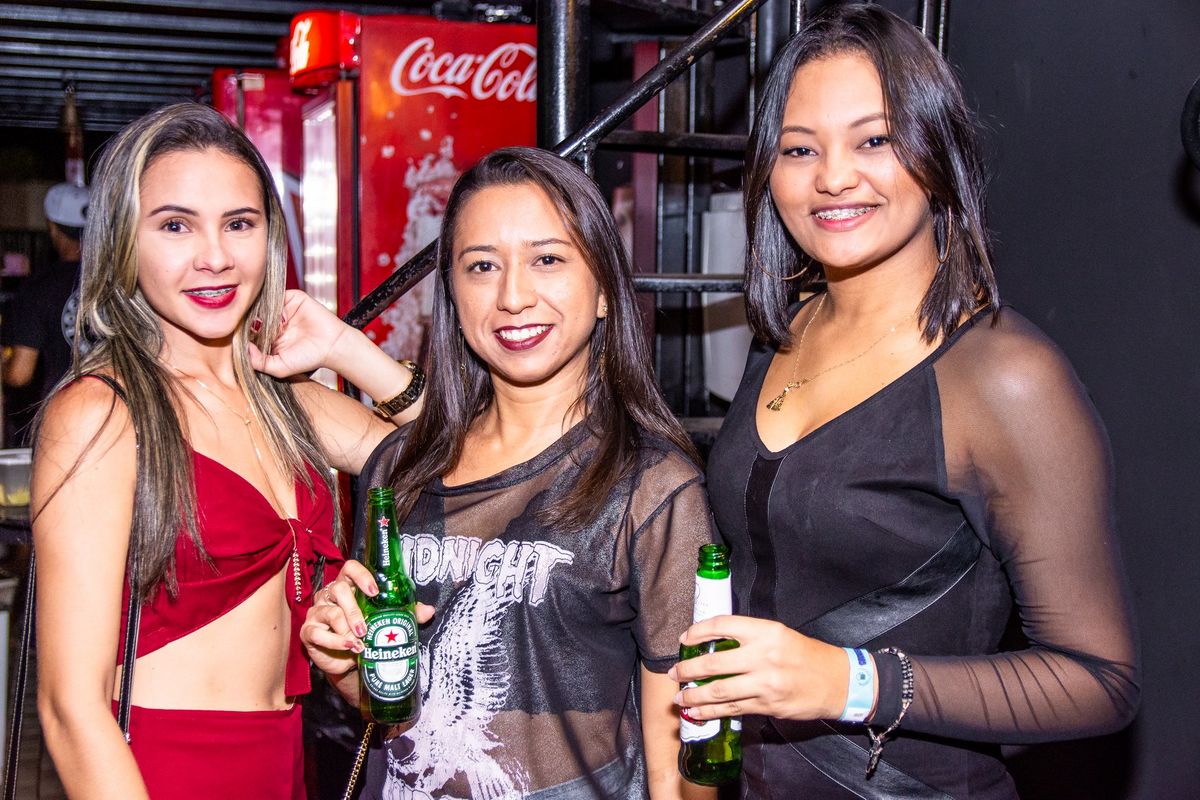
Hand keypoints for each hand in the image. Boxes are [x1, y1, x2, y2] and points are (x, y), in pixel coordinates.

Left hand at [247, 290, 351, 378]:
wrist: (332, 346)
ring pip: (262, 305)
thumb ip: (258, 362)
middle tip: (247, 328)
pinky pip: (276, 296)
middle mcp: (273, 322)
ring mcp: (282, 309)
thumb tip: (242, 347)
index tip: (239, 337)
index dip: (242, 333)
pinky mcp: (292, 298)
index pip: (248, 331)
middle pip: (253, 316)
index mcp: (268, 338)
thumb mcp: (278, 367)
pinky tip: (277, 317)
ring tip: (262, 323)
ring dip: (260, 311)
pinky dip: (272, 304)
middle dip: (248, 321)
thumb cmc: (308, 359)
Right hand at [300, 559, 434, 676]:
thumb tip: (429, 610)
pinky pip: (317, 632)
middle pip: (339, 589)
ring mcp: (317, 612)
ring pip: (330, 612)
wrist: (350, 662)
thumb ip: (407, 614)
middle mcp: (330, 595)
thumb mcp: (388, 621)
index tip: (375, 591)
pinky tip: (349, 648)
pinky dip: (335, 642)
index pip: (350, 568)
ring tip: (360, 643)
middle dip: (354, 610)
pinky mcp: (308, 631)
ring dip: (347, 629)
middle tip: (365, 628)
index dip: (362, 575)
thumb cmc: (368, 633)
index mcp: (349, 585)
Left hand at [666, 615, 848, 722]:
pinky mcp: (767, 705)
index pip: (722, 625)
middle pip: (714, 662)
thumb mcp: (779, 634)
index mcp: (766, 631)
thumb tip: (713, 643)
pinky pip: (732, 709)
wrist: (838, 681)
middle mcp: (763, 655)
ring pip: (719, 690)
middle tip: (674, 673)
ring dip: (694, 695)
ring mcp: (765, 683)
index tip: (684, 639)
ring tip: (680, 697)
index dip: (697, 632)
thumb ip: (749, 637)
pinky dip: (710, 712)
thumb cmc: (806, 655)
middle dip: (688, 670)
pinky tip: (697, 712)